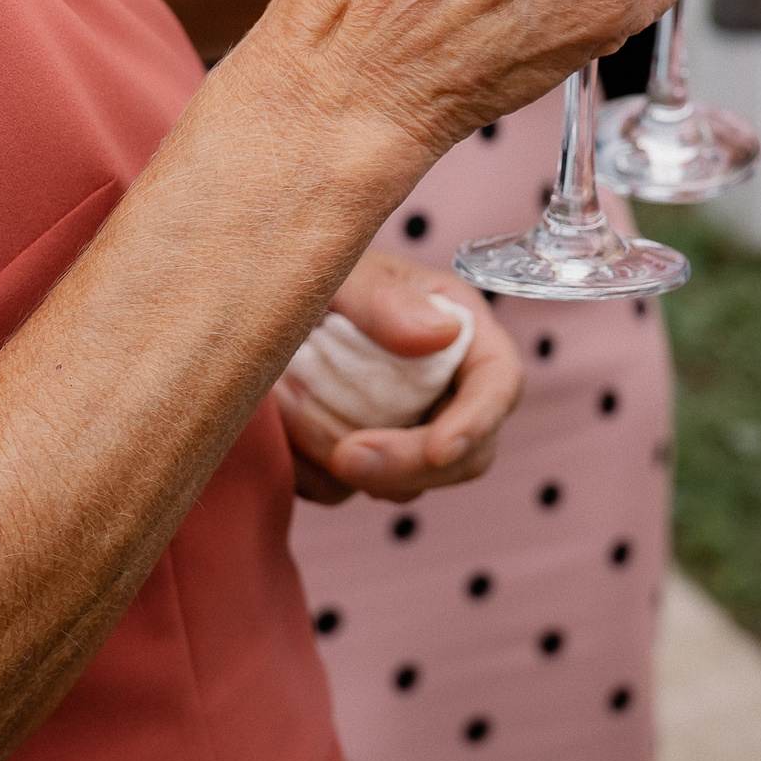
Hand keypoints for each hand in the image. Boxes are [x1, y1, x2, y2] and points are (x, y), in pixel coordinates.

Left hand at [284, 250, 523, 504]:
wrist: (263, 301)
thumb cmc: (313, 270)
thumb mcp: (343, 270)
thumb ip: (383, 297)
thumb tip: (440, 335)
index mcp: (461, 329)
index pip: (497, 383)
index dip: (477, 422)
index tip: (438, 451)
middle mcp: (446, 386)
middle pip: (465, 455)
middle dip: (407, 465)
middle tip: (344, 458)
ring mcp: (405, 429)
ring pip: (402, 483)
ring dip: (344, 463)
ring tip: (286, 400)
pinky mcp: (362, 457)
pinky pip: (346, 490)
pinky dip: (311, 471)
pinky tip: (280, 423)